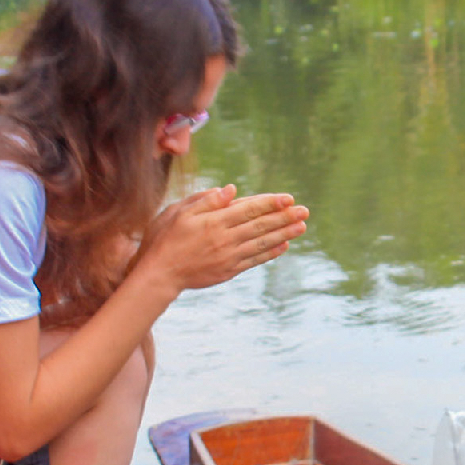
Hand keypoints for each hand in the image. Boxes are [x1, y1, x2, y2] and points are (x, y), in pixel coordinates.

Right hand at [134, 184, 308, 294]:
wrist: (159, 274)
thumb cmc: (165, 238)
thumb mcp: (179, 212)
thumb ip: (206, 200)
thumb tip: (231, 190)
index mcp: (214, 221)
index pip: (249, 209)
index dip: (270, 203)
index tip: (288, 199)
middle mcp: (225, 239)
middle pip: (261, 225)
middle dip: (284, 217)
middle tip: (305, 211)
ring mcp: (228, 256)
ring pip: (262, 243)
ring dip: (284, 234)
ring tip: (301, 227)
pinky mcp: (228, 271)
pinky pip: (254, 260)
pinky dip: (270, 252)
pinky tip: (283, 246)